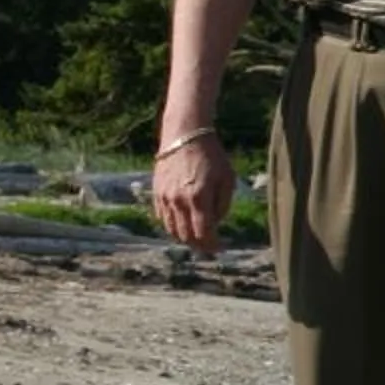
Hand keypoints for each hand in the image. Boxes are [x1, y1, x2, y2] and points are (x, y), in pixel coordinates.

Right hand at [150, 135, 236, 258]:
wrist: (185, 136)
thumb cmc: (212, 156)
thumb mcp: (227, 179)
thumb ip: (222, 205)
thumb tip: (216, 224)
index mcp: (199, 198)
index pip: (203, 232)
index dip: (212, 245)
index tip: (219, 249)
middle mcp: (179, 200)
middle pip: (186, 235)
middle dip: (199, 244)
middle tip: (209, 246)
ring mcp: (165, 197)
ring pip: (172, 229)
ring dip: (185, 237)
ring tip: (197, 238)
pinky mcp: (157, 192)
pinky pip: (163, 218)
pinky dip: (173, 226)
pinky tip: (184, 224)